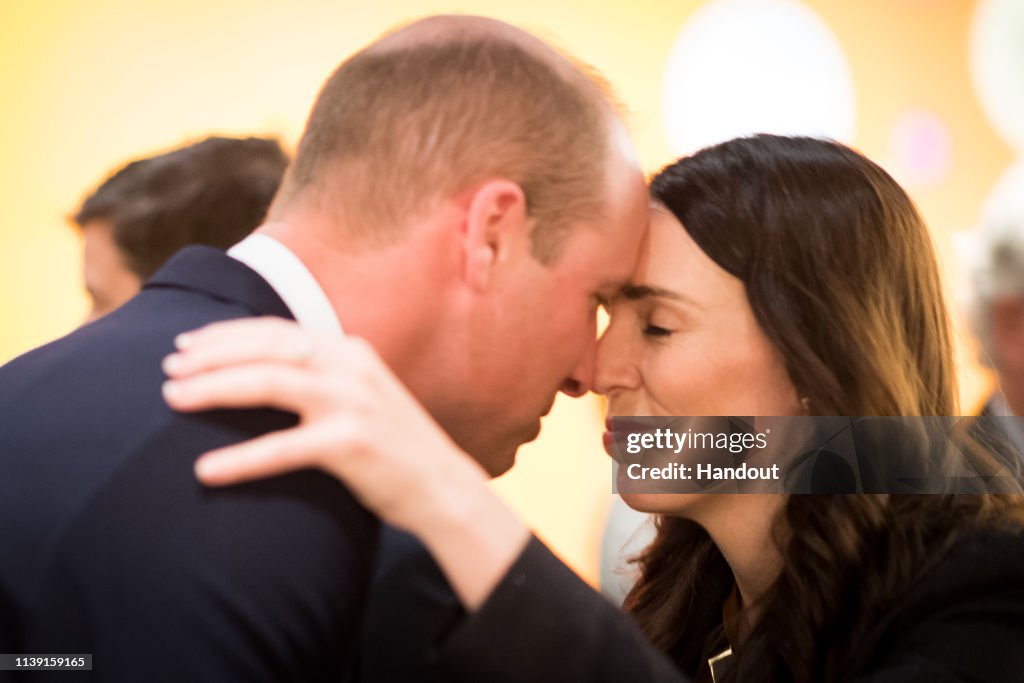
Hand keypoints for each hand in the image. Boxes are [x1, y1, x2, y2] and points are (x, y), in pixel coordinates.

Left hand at [162, 317, 528, 607]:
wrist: (443, 487)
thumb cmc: (393, 447)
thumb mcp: (361, 396)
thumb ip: (321, 378)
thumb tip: (262, 373)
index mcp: (350, 352)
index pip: (278, 331)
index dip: (228, 334)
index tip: (187, 344)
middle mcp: (351, 367)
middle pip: (267, 348)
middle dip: (211, 354)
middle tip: (169, 369)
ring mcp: (353, 403)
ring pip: (269, 383)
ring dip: (215, 389)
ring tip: (172, 400)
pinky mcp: (352, 444)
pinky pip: (283, 449)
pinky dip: (241, 460)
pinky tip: (207, 471)